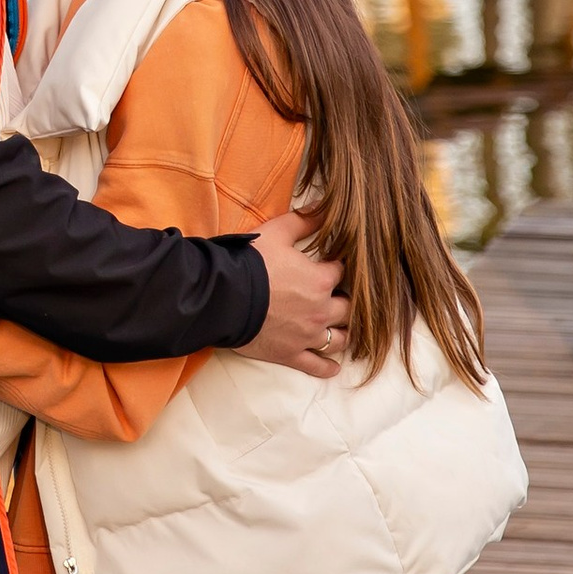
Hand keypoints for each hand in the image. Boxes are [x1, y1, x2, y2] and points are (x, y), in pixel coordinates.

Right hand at [232, 205, 347, 375]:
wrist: (224, 296)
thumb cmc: (250, 262)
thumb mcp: (277, 232)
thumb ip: (304, 220)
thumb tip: (323, 206)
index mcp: (321, 279)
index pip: (342, 272)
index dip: (338, 267)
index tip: (334, 265)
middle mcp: (322, 310)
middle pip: (348, 309)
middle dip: (347, 302)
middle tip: (340, 298)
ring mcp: (308, 336)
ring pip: (339, 340)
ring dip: (343, 333)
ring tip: (342, 330)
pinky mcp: (291, 354)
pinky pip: (317, 366)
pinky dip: (328, 367)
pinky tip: (334, 367)